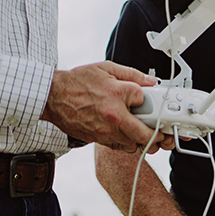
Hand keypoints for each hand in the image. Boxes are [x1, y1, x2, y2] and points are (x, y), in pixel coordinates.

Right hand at [41, 61, 174, 152]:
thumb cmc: (77, 82)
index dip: (150, 98)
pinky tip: (125, 131)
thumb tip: (150, 82)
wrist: (53, 97)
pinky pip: (119, 146)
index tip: (151, 99)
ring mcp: (105, 132)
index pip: (146, 100)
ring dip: (140, 138)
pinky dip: (125, 141)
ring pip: (133, 145)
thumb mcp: (106, 68)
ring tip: (141, 128)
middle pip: (145, 134)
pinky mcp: (98, 139)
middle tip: (161, 129)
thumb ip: (132, 75)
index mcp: (116, 97)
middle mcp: (112, 118)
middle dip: (156, 134)